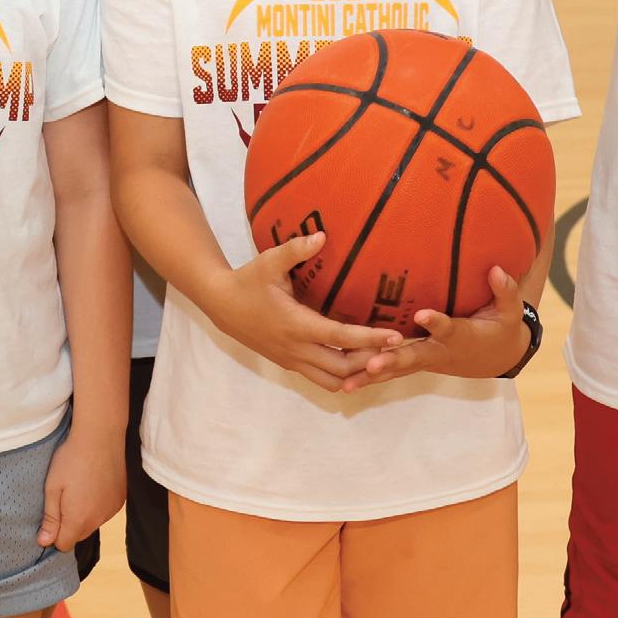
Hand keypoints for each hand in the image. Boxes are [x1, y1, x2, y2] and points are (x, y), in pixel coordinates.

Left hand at [38, 419, 126, 550]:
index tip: (51, 515)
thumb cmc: (71, 459)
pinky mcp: (120, 500)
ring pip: (93, 524)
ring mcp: (112, 510)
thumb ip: (50, 518)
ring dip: (84, 515)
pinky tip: (94, 486)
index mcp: (78, 519)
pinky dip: (98, 505)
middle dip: (69, 525)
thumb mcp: (52, 487)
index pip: (64, 545)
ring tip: (79, 489)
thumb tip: (45, 542)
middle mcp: (98, 519)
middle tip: (64, 498)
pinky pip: (105, 512)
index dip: (54, 534)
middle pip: (79, 536)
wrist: (100, 436)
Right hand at [204, 232, 390, 392]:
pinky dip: (341, 376)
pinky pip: (321, 380)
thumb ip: (295, 249)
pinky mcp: (289, 364)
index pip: (340, 337)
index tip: (396, 337)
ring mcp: (292, 360)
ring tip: (377, 358)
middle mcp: (296, 348)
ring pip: (333, 381)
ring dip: (356, 373)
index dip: (371, 339)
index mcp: (296, 325)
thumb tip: (322, 236)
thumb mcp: (269, 262)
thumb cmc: (249, 281)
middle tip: (393, 348)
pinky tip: (354, 362)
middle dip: (370, 360)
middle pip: (343, 367)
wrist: (222, 306)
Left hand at [350, 265, 530, 387]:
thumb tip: (496, 269)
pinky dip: (369, 378)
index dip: (436, 323)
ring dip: (373, 377)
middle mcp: (440, 351)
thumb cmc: (501, 328)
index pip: (448, 328)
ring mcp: (426, 360)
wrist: (498, 357)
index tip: (422, 315)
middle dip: (393, 361)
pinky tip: (343, 384)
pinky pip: (391, 372)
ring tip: (347, 383)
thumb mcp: (510, 311)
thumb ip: (504, 291)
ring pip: (398, 369)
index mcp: (461, 336)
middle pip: (414, 357)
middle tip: (372, 365)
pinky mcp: (417, 363)